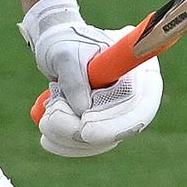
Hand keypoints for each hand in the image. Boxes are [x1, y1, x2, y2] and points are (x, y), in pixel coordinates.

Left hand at [38, 45, 162, 155]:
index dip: (118, 118)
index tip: (85, 123)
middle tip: (54, 122)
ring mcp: (121, 110)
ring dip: (72, 139)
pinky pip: (93, 143)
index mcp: (138, 67)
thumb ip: (75, 79)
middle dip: (87, 131)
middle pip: (126, 125)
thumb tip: (83, 112)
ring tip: (45, 123)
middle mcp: (137, 92)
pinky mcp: (104, 123)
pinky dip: (69, 144)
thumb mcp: (65, 53)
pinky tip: (48, 139)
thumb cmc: (63, 41)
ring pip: (106, 139)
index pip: (141, 101)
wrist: (54, 45)